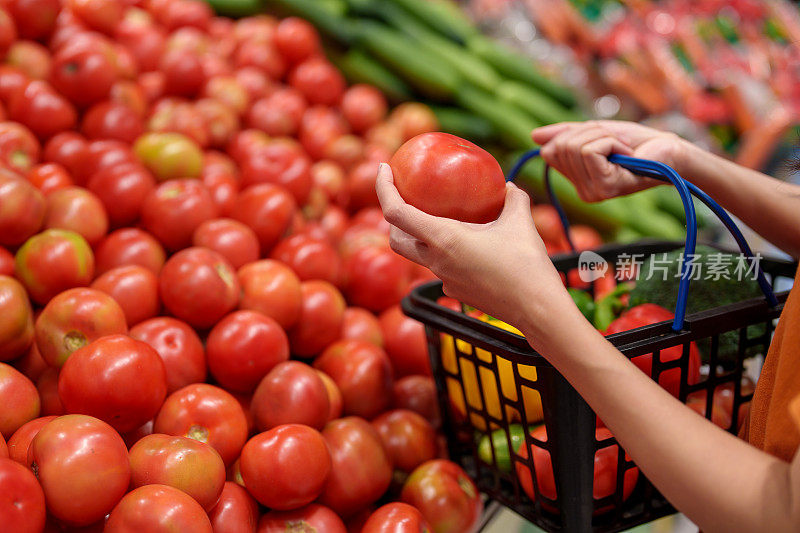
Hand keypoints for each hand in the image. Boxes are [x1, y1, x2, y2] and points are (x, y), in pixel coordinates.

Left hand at [376, 163, 573, 333]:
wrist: (536, 309)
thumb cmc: (527, 264)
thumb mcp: (520, 221)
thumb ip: (512, 198)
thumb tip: (508, 186)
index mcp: (443, 238)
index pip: (395, 212)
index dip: (383, 188)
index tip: (384, 168)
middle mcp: (436, 261)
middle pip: (396, 240)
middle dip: (392, 218)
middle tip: (403, 197)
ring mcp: (444, 279)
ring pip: (419, 255)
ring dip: (419, 236)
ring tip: (435, 218)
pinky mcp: (455, 291)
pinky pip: (442, 269)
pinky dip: (445, 253)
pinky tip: (465, 247)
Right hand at [532, 120, 688, 201]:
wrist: (670, 152)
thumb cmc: (637, 143)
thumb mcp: (596, 133)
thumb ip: (566, 134)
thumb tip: (534, 136)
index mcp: (577, 180)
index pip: (550, 150)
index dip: (573, 133)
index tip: (601, 137)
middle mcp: (582, 192)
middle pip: (562, 147)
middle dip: (590, 131)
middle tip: (616, 141)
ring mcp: (593, 192)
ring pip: (577, 147)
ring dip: (604, 136)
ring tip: (622, 147)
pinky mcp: (606, 187)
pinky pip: (591, 151)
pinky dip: (611, 142)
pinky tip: (626, 154)